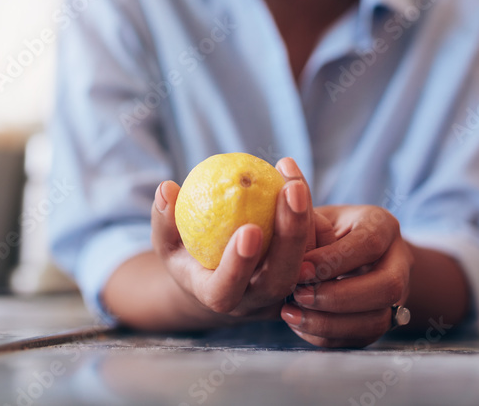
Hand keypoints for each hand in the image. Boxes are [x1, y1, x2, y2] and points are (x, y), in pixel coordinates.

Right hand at [150, 157, 315, 321]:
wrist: (218, 279)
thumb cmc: (187, 256)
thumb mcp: (167, 242)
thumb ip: (164, 220)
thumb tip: (167, 189)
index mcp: (218, 298)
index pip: (228, 289)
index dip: (239, 265)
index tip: (249, 229)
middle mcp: (255, 302)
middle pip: (280, 279)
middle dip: (291, 236)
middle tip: (291, 192)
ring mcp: (283, 293)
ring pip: (306, 263)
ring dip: (306, 220)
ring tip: (294, 180)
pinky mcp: (302, 276)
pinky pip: (314, 247)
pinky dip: (310, 213)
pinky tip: (294, 177)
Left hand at [281, 203, 413, 347]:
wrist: (343, 251)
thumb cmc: (323, 228)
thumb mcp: (317, 215)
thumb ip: (306, 226)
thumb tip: (291, 246)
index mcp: (383, 226)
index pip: (370, 243)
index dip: (334, 260)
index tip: (299, 269)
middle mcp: (399, 261)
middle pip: (388, 286)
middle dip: (338, 297)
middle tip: (298, 295)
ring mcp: (396, 295)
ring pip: (378, 320)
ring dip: (331, 323)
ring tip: (292, 314)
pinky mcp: (382, 321)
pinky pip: (361, 338)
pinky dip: (327, 336)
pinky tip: (300, 324)